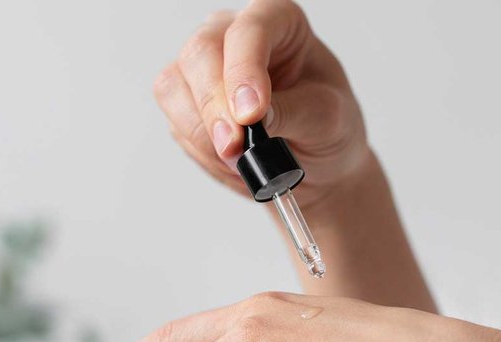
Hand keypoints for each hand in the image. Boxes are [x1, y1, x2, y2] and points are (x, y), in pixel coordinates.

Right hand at [155, 0, 369, 207]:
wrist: (316, 161)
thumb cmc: (328, 126)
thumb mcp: (326, 119)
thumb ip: (291, 112)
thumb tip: (249, 120)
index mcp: (278, 21)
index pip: (249, 30)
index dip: (244, 69)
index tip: (251, 113)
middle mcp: (232, 35)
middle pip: (200, 52)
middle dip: (213, 105)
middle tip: (234, 146)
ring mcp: (202, 67)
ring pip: (173, 86)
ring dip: (201, 131)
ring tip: (239, 159)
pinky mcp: (184, 101)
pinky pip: (175, 122)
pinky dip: (200, 149)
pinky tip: (230, 160)